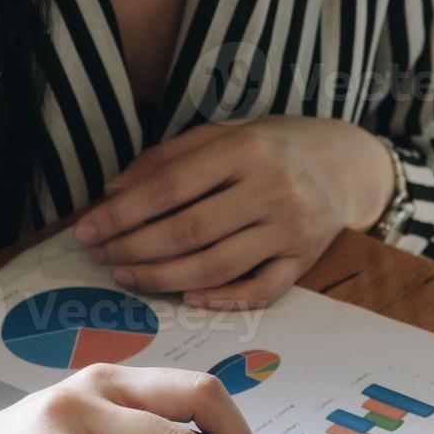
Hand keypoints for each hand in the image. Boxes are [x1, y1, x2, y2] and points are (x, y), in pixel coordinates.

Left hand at [72, 117, 394, 308]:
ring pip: (217, 267)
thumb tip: (113, 191)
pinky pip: (258, 292)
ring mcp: (290, 230)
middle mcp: (272, 189)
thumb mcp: (225, 133)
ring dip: (164, 278)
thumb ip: (170, 157)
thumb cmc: (274, 147)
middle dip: (134, 249)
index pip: (170, 187)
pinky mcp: (304, 262)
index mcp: (246, 149)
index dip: (122, 213)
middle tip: (101, 258)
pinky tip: (186, 299)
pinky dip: (221, 300)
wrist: (347, 165)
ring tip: (128, 276)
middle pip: (188, 231)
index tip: (87, 230)